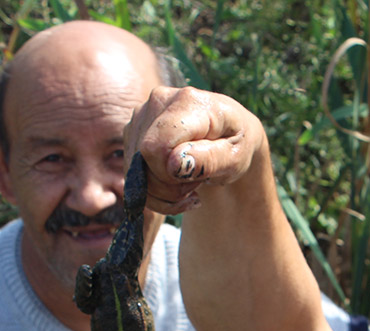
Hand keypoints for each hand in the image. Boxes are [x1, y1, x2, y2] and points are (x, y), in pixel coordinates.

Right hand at [124, 86, 267, 214]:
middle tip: (197, 184)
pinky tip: (175, 184)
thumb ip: (210, 160)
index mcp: (189, 101)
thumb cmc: (237, 145)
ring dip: (163, 191)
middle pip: (143, 159)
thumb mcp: (236, 158)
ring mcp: (142, 114)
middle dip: (169, 186)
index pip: (157, 147)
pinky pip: (132, 173)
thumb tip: (174, 164)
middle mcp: (159, 100)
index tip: (197, 180)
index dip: (171, 175)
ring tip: (189, 182)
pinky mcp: (133, 130)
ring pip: (135, 171)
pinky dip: (153, 191)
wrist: (229, 136)